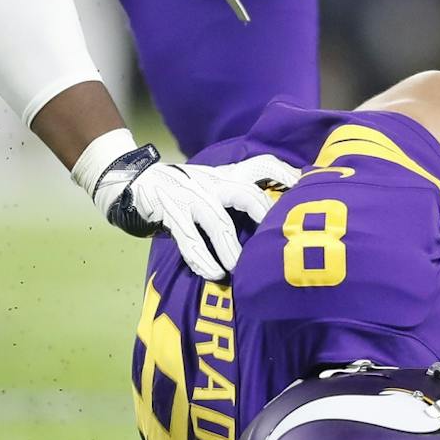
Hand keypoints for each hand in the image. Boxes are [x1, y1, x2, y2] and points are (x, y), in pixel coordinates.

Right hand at [93, 146, 299, 280]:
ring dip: (231, 248)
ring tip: (239, 269)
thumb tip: (276, 210)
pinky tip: (213, 274)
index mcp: (226, 174)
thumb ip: (239, 190)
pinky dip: (202, 259)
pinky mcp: (170, 213)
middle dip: (264, 216)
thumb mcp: (213, 182)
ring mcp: (190, 197)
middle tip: (278, 240)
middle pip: (245, 193)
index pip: (261, 165)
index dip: (285, 173)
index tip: (305, 188)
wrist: (135, 181)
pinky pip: (189, 239)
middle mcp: (211, 182)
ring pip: (217, 221)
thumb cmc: (184, 189)